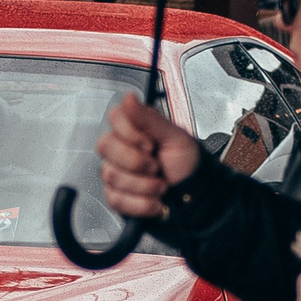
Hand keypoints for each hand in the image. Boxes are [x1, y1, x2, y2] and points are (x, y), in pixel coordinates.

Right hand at [94, 94, 200, 218]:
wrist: (195, 198)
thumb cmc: (188, 166)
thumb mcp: (175, 138)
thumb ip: (150, 119)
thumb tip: (129, 98)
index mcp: (136, 129)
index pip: (114, 118)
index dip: (131, 133)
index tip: (151, 143)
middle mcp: (121, 149)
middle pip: (105, 145)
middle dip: (137, 161)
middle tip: (157, 166)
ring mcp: (116, 173)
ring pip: (111, 174)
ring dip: (144, 185)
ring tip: (161, 185)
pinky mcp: (116, 197)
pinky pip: (116, 199)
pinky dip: (141, 203)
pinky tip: (154, 201)